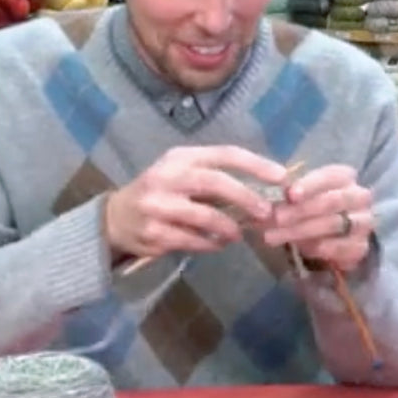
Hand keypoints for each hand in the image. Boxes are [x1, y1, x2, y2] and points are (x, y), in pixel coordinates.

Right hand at [103, 145, 287, 261]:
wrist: (116, 217)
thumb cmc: (161, 192)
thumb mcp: (182, 173)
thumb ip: (215, 177)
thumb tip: (264, 190)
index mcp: (181, 157)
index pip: (224, 154)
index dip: (255, 164)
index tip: (282, 176)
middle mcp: (167, 177)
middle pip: (214, 182)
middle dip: (245, 197)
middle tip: (265, 212)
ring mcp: (157, 205)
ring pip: (204, 217)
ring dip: (228, 227)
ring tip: (238, 234)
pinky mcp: (153, 232)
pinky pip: (192, 240)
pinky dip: (210, 244)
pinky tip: (217, 244)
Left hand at [261, 164, 374, 272]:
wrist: (334, 239)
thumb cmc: (311, 210)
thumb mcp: (300, 198)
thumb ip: (288, 197)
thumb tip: (264, 202)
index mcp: (344, 177)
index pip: (330, 176)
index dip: (309, 185)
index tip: (289, 195)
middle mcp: (359, 196)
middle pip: (332, 201)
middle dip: (301, 210)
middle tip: (276, 218)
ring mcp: (364, 222)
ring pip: (334, 224)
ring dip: (302, 231)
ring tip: (274, 237)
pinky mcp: (361, 246)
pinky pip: (341, 247)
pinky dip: (319, 248)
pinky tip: (301, 250)